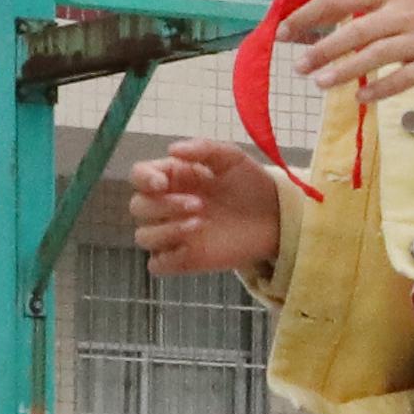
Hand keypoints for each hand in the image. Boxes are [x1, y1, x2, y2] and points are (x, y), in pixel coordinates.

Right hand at [127, 141, 282, 278]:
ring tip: (201, 223)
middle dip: (163, 205)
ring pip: (144, 236)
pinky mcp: (183, 259)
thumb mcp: (232, 158)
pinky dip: (166, 258)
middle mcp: (165, 205)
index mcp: (171, 178)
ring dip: (166, 230)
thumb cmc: (249, 183)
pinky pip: (157, 264)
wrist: (275, 215)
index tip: (162, 183)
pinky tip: (190, 249)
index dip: (143, 179)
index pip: (139, 176)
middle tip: (199, 204)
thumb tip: (172, 149)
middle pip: (138, 207)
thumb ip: (203, 149)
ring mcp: (172, 234)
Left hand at [290, 0, 413, 98]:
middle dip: (320, 50)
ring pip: (371, 58)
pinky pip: (401, 80)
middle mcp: (403, 12)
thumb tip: (335, 11)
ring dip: (341, 72)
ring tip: (319, 83)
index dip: (307, 16)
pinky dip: (378, 90)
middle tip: (298, 66)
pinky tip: (361, 98)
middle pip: (351, 33)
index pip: (338, 0)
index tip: (284, 31)